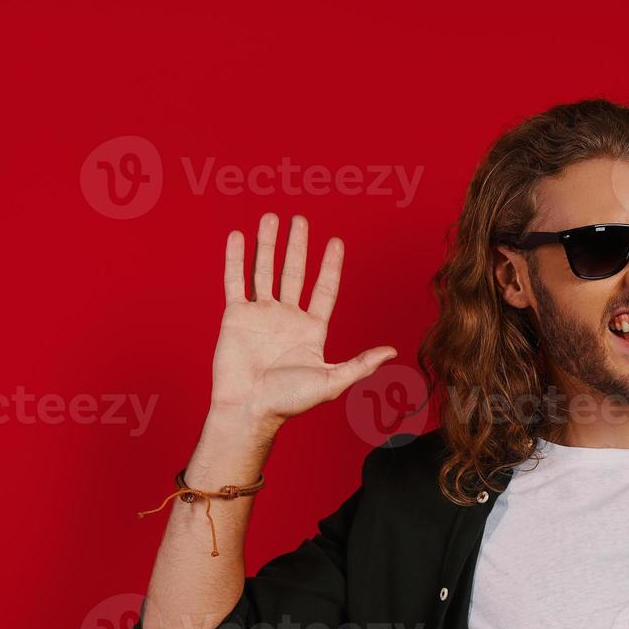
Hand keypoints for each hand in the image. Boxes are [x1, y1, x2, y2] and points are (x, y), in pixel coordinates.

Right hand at [209, 213, 396, 429]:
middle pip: (294, 273)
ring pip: (265, 271)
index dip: (330, 267)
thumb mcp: (332, 382)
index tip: (335, 242)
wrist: (249, 410)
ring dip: (268, 245)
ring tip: (272, 218)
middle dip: (297, 246)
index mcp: (312, 330)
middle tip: (300, 219)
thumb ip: (360, 364)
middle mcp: (287, 318)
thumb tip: (392, 352)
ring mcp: (261, 315)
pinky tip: (238, 237)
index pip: (324, 290)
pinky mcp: (236, 317)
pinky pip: (236, 282)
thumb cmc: (289, 402)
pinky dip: (236, 259)